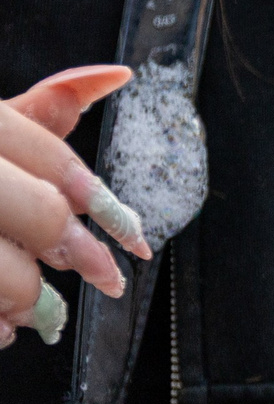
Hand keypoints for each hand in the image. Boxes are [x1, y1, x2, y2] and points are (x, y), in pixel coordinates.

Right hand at [0, 66, 154, 347]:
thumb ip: (35, 113)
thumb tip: (117, 76)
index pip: (50, 157)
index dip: (102, 201)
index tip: (131, 234)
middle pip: (40, 214)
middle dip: (78, 252)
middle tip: (101, 272)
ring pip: (8, 273)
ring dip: (28, 299)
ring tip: (31, 308)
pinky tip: (0, 327)